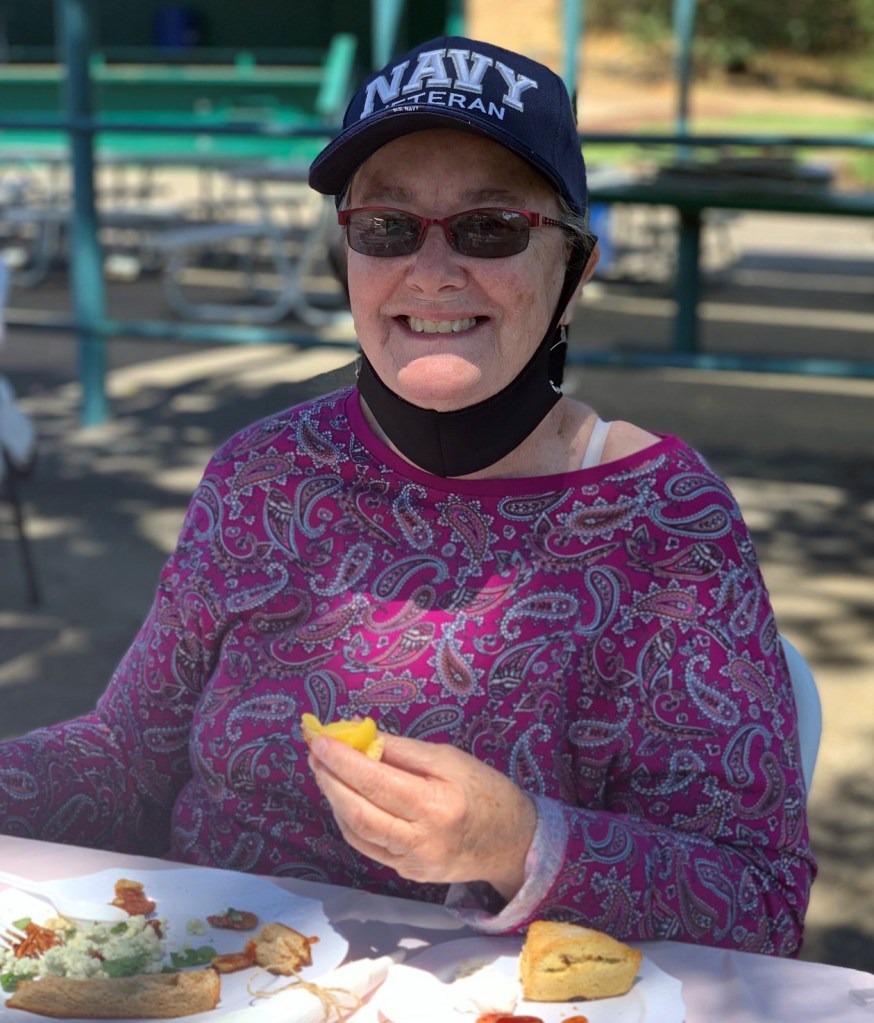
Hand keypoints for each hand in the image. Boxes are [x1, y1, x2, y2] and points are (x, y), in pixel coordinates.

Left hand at [307, 733, 536, 899]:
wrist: (512, 842)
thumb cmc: (484, 790)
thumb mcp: (449, 758)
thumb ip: (403, 751)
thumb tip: (362, 739)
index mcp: (436, 806)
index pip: (377, 783)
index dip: (343, 762)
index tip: (321, 740)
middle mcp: (421, 840)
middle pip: (359, 812)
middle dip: (330, 781)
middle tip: (315, 753)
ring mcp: (412, 863)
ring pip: (357, 832)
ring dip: (335, 799)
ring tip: (324, 770)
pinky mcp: (407, 873)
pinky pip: (368, 845)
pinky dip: (350, 820)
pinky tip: (344, 798)